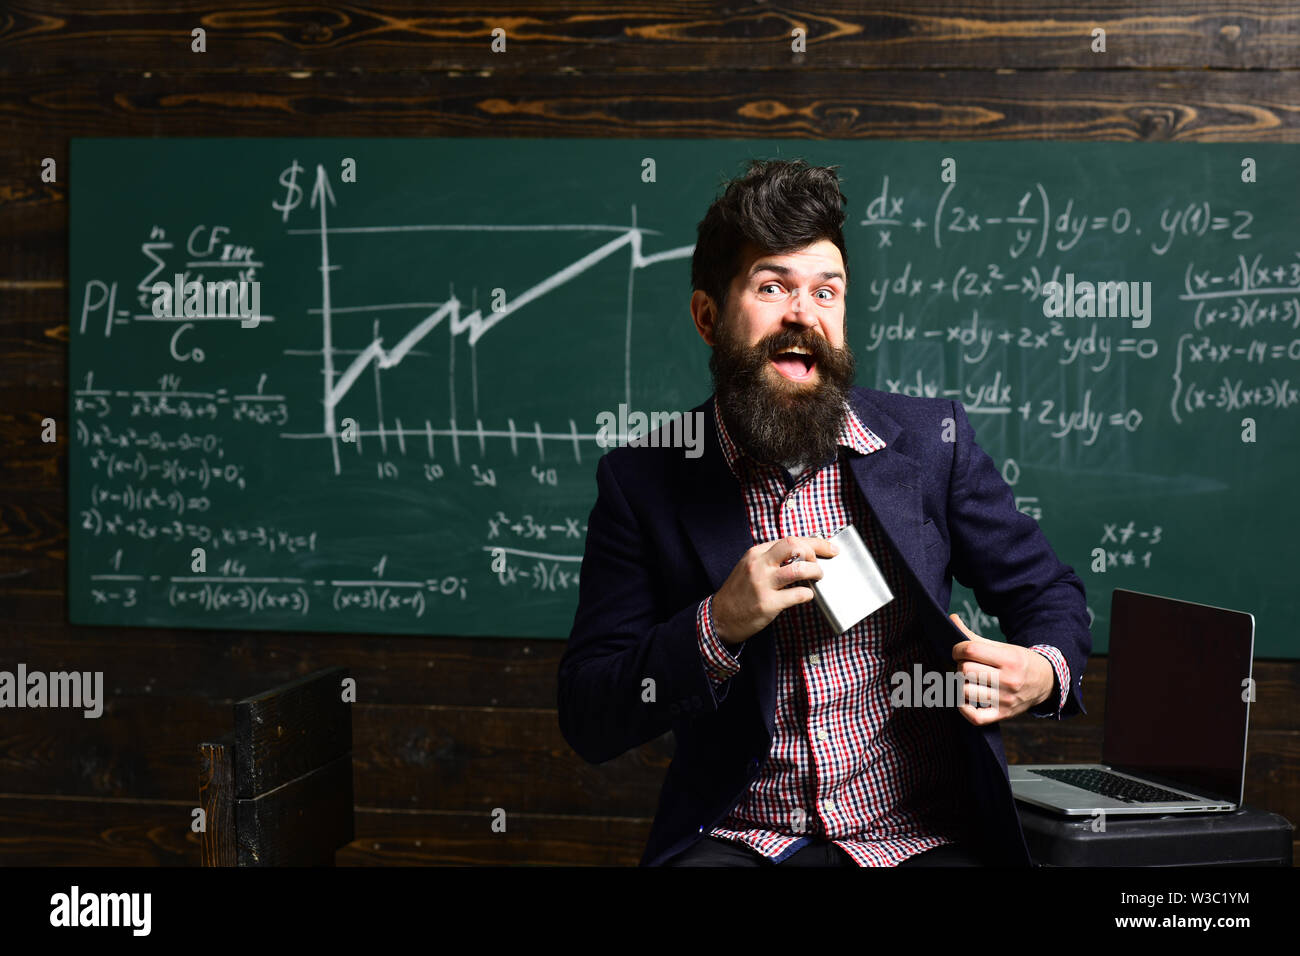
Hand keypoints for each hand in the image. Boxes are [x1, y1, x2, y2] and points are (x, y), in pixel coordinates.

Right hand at [711, 535, 838, 645]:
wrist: (720, 617)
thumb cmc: (740, 592)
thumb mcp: (750, 567)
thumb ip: (772, 559)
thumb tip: (802, 553)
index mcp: (756, 553)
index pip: (790, 539)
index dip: (815, 543)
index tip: (830, 548)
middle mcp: (759, 565)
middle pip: (795, 546)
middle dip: (814, 553)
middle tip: (819, 564)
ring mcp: (763, 584)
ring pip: (799, 569)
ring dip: (815, 572)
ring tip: (817, 578)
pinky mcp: (768, 603)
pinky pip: (798, 594)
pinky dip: (808, 595)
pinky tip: (806, 596)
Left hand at [949, 613, 1054, 724]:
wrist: (1045, 682)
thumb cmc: (1019, 661)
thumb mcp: (1002, 646)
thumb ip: (974, 636)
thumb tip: (951, 618)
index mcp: (1009, 659)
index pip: (970, 650)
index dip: (957, 649)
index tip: (959, 651)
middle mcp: (1009, 680)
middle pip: (965, 671)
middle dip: (959, 665)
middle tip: (965, 665)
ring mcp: (1006, 700)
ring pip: (966, 691)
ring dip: (960, 684)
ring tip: (967, 679)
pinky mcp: (1003, 715)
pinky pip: (975, 717)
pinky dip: (964, 708)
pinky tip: (965, 698)